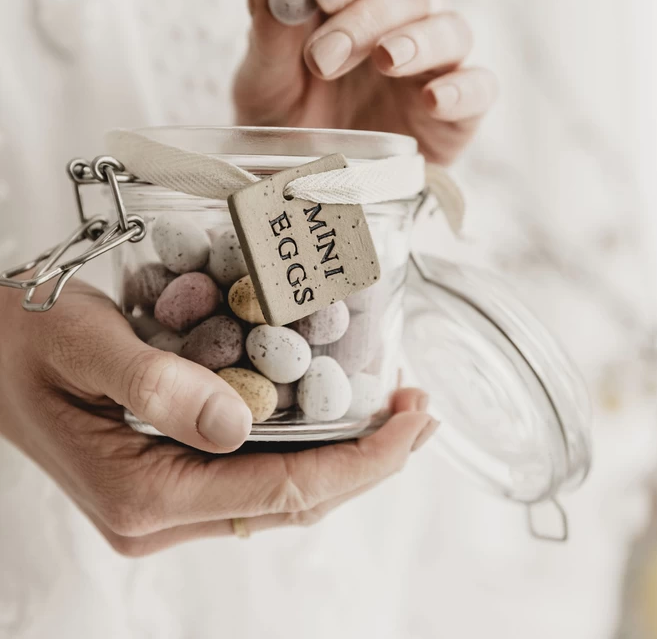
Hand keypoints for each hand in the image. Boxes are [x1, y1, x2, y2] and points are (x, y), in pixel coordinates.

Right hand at [0, 282, 434, 554]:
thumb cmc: (26, 337)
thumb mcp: (84, 341)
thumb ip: (155, 383)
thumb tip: (239, 424)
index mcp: (141, 493)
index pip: (281, 488)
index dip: (360, 460)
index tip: (412, 419)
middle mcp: (157, 516)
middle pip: (291, 502)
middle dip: (368, 462)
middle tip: (421, 412)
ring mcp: (161, 506)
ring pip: (276, 496)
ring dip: (342, 459)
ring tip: (394, 415)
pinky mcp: (165, 484)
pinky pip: (251, 478)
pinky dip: (302, 450)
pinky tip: (329, 417)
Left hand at [234, 0, 496, 163]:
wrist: (305, 186)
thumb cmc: (285, 119)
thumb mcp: (264, 81)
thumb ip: (269, 36)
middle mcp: (405, 19)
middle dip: (365, 18)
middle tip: (324, 58)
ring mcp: (436, 65)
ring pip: (451, 29)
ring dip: (415, 41)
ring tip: (384, 60)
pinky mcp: (457, 113)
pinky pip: (481, 87)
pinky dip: (462, 89)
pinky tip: (432, 100)